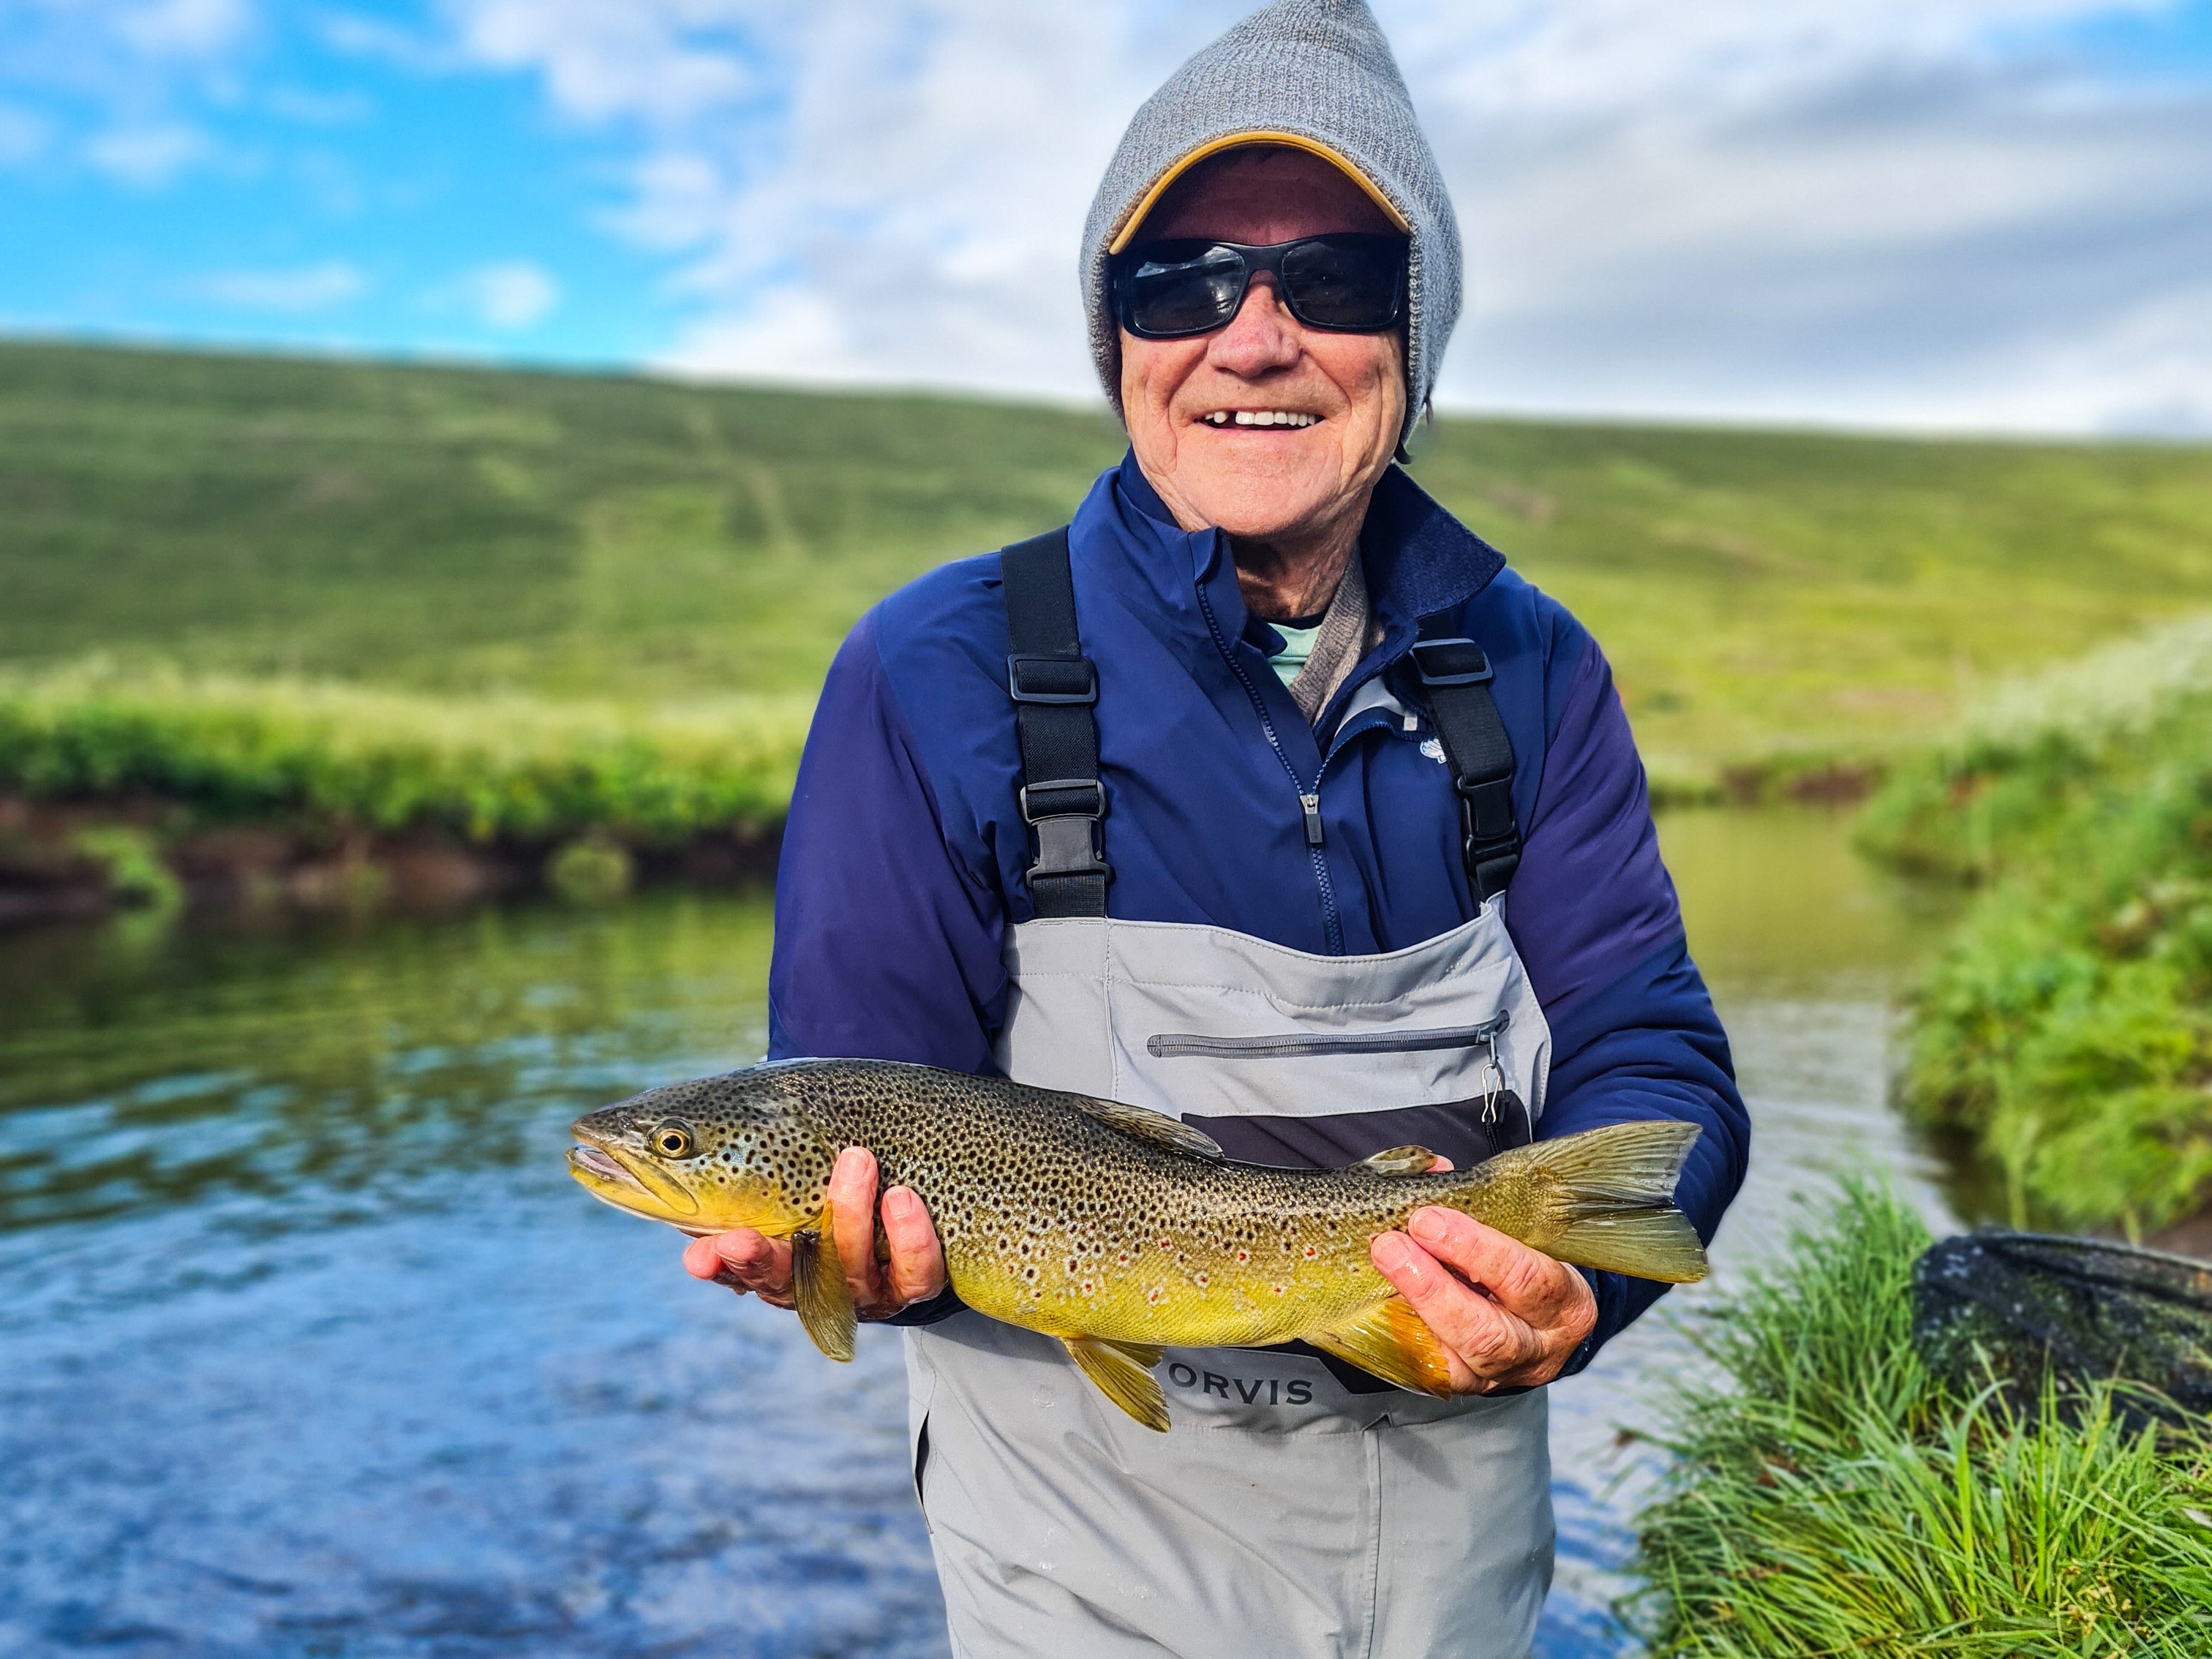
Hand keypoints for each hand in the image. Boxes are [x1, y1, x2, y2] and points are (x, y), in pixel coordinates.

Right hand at [682, 1146, 946, 1319]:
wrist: (907, 1168)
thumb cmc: (827, 1161)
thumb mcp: (782, 1154)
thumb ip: (736, 1153)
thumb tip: (668, 1137)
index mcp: (775, 1259)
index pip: (737, 1269)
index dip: (719, 1267)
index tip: (703, 1254)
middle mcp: (816, 1282)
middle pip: (783, 1283)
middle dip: (760, 1261)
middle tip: (740, 1238)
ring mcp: (866, 1286)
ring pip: (852, 1271)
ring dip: (849, 1216)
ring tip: (855, 1159)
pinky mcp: (916, 1281)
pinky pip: (916, 1272)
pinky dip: (909, 1238)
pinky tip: (901, 1198)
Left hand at [1368, 1206, 1597, 1392]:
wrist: (1544, 1316)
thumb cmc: (1529, 1261)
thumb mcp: (1524, 1232)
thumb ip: (1481, 1204)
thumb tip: (1431, 1171)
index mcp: (1567, 1302)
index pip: (1527, 1279)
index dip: (1475, 1250)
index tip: (1428, 1220)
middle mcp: (1539, 1347)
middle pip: (1488, 1333)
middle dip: (1434, 1288)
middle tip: (1392, 1246)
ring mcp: (1502, 1375)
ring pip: (1458, 1361)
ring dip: (1412, 1311)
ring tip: (1384, 1267)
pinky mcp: (1468, 1387)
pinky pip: (1432, 1373)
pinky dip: (1404, 1338)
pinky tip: (1379, 1304)